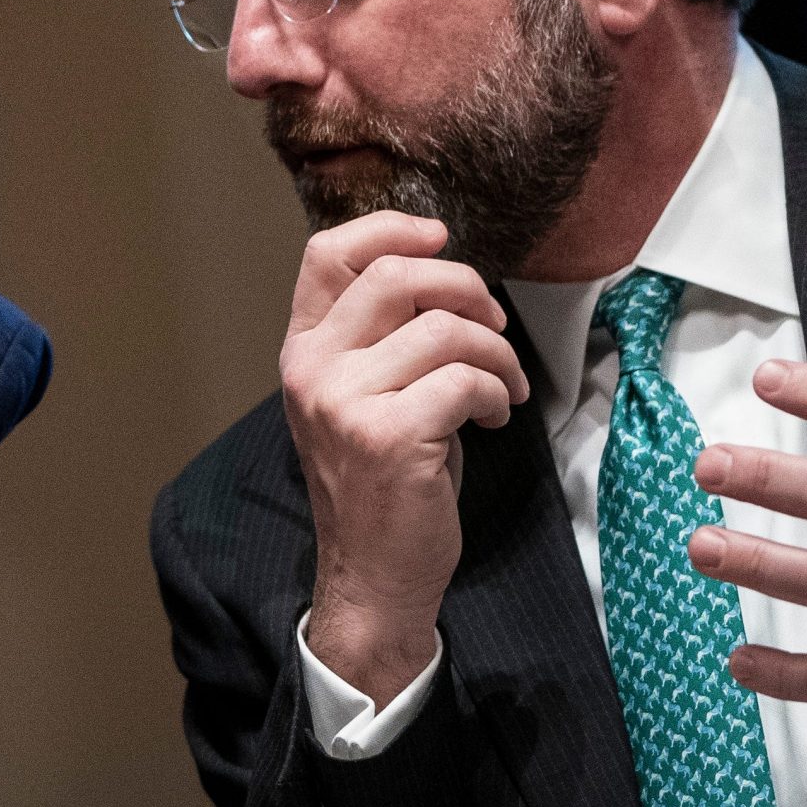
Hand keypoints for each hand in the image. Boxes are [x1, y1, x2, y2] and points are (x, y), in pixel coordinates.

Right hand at [282, 211, 531, 704]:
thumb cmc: (382, 486)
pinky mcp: (388, 435)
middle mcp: (313, 371)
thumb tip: (444, 276)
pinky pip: (466, 379)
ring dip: (496, 353)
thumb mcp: (361, 399)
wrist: (373, 576)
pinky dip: (498, 393)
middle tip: (494, 324)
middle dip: (465, 288)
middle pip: (394, 276)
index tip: (441, 238)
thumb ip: (380, 338)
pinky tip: (494, 418)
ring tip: (504, 388)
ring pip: (444, 329)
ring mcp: (345, 402)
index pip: (326, 255)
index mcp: (302, 353)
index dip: (389, 230)